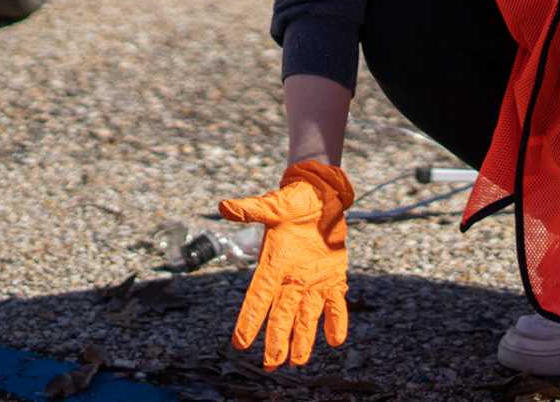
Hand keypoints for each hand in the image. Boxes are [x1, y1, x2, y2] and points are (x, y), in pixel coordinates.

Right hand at [218, 160, 353, 368]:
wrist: (321, 197)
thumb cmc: (294, 201)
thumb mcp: (273, 204)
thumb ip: (251, 209)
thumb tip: (224, 205)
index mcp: (273, 264)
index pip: (259, 296)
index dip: (250, 318)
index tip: (240, 342)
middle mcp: (291, 279)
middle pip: (282, 313)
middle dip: (276, 338)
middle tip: (271, 363)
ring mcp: (312, 282)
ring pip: (306, 316)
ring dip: (302, 338)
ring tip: (297, 361)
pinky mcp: (333, 278)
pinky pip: (335, 304)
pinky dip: (335, 320)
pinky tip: (336, 338)